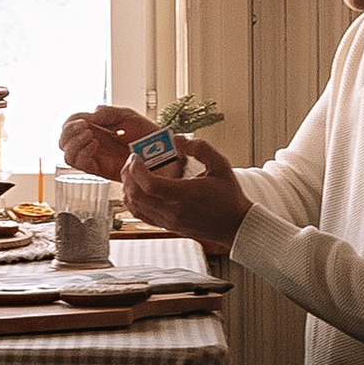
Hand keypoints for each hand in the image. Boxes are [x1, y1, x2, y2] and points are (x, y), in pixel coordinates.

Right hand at [59, 102, 153, 176]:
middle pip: (63, 140)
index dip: (70, 123)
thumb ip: (105, 113)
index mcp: (96, 127)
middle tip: (86, 129)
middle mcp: (91, 142)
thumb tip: (87, 117)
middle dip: (70, 133)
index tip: (83, 121)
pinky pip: (79, 165)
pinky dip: (82, 154)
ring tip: (91, 137)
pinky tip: (94, 146)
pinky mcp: (99, 169)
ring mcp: (94, 156)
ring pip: (67, 154)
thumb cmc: (147, 132)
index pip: (70, 125)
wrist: (161, 150)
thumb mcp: (126, 115)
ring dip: (74, 143)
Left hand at [125, 134, 247, 248]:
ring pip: (135, 207)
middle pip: (136, 195)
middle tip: (131, 161)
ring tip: (132, 174)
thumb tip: (179, 140)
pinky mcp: (168, 225)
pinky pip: (141, 215)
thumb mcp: (220, 165)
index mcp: (183, 195)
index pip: (148, 184)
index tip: (136, 156)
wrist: (235, 225)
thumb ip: (200, 148)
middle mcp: (172, 210)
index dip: (136, 169)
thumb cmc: (229, 198)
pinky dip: (134, 202)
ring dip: (128, 189)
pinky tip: (138, 190)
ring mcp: (168, 220)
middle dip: (128, 175)